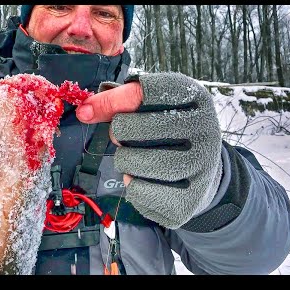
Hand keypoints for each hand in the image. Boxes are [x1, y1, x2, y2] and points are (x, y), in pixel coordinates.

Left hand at [76, 72, 222, 228]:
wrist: (202, 170)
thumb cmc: (167, 131)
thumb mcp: (149, 106)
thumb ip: (115, 103)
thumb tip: (84, 111)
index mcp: (194, 96)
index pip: (146, 91)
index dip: (111, 101)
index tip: (91, 110)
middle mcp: (204, 127)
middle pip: (134, 129)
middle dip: (117, 134)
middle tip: (121, 138)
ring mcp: (202, 165)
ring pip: (136, 162)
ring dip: (124, 161)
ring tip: (133, 158)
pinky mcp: (192, 198)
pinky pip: (140, 191)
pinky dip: (131, 185)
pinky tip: (141, 179)